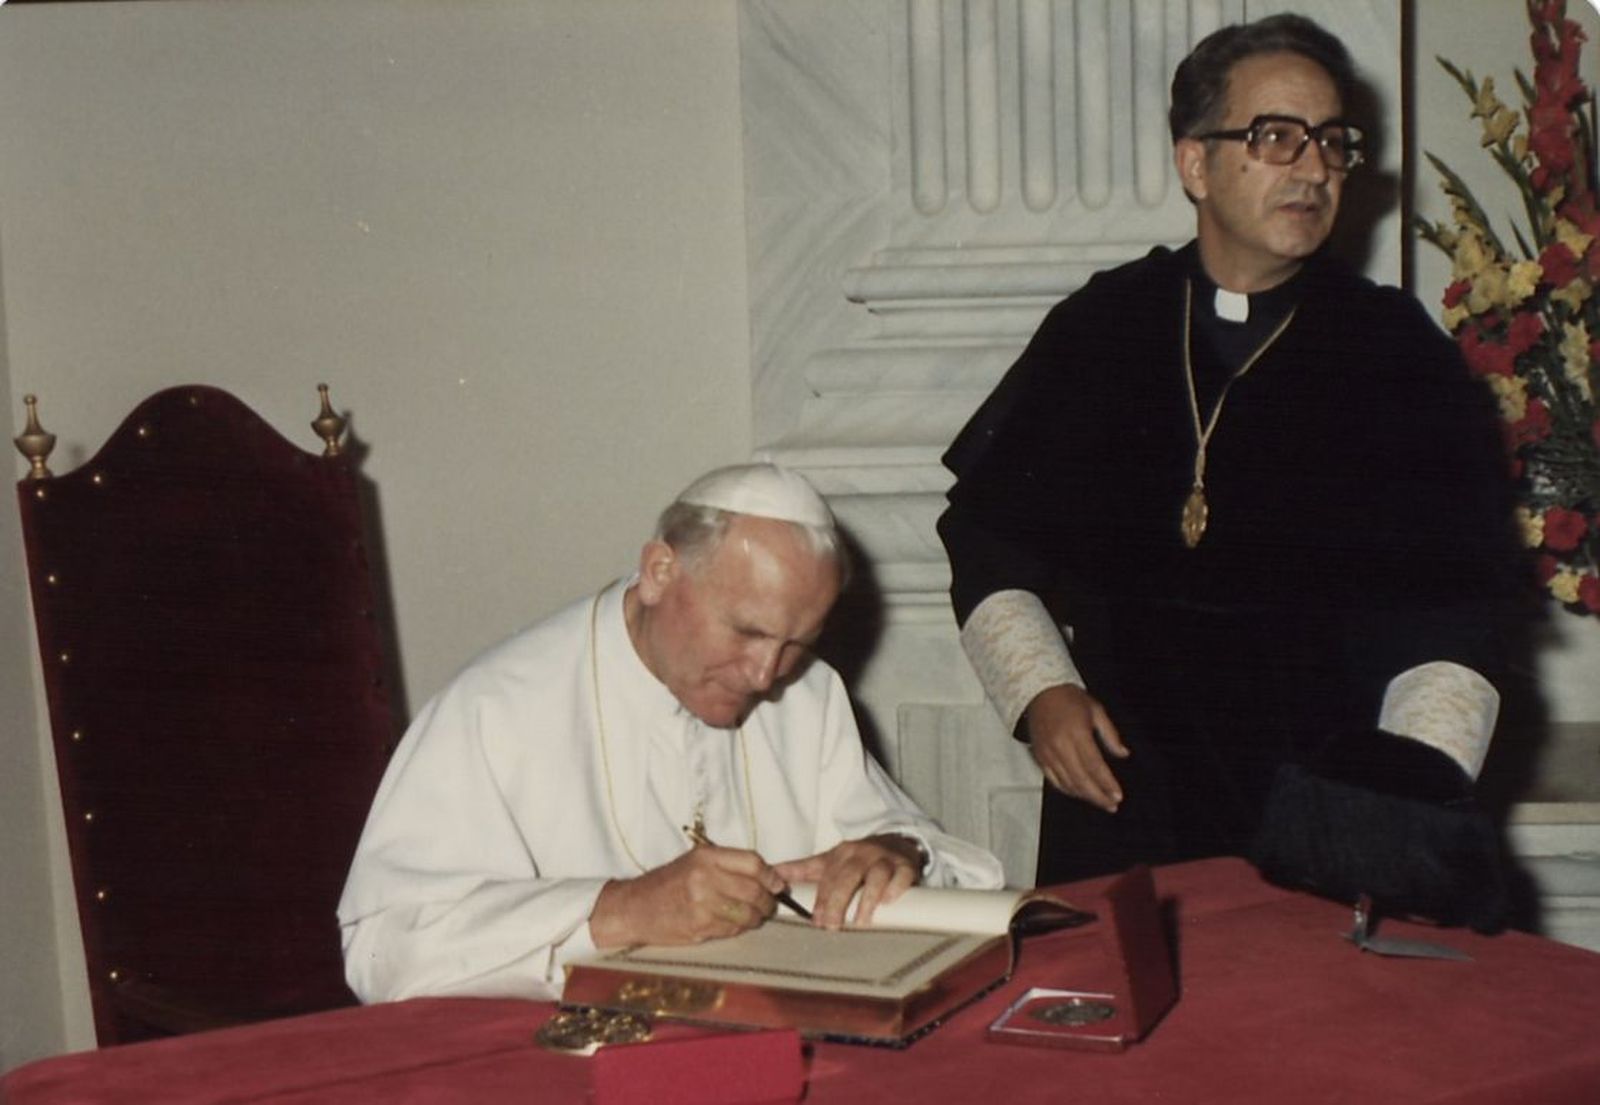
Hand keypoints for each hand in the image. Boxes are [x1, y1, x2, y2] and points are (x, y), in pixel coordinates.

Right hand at [589, 844, 785, 947]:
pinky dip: (739, 928)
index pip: (752, 863)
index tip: (777, 883)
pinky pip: (733, 929)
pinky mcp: (700, 927)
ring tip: (754, 916)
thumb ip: (728, 866)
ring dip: (757, 917)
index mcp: (706, 857)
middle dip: (768, 901)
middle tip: (769, 905)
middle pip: (754, 890)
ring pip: (748, 913)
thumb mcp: (695, 862)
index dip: (771, 875)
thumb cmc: (667, 883)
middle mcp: (705, 878)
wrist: (634, 908)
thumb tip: (769, 876)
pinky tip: (733, 924)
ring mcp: (702, 904)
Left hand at [773, 835, 923, 929]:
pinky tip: (888, 902)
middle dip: (838, 901)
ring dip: (867, 899)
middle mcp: (863, 854)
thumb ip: (801, 870)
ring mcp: (885, 859)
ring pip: (876, 876)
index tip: (816, 920)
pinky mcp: (906, 867)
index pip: (828, 876)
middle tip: (832, 925)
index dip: (821, 899)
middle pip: (849, 876)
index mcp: (842, 853)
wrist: (896, 843)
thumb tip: (773, 875)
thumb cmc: (859, 859)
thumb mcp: (829, 861)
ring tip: (860, 921)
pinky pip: (902, 876)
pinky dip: (895, 888)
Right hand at [1026, 684, 1128, 812]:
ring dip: (1084, 796)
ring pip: (1067, 783)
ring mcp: (1048, 753)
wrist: (1039, 691)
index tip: (1118, 795)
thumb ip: (1110, 734)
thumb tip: (1123, 753)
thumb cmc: (1068, 698)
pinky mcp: (1040, 757)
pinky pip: (1053, 780)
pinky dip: (1067, 790)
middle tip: (1112, 805)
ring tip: (1100, 802)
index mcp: (1076, 732)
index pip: (1094, 765)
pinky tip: (1079, 793)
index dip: (1107, 783)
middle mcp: (1060, 745)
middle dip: (1098, 796)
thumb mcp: (1096, 710)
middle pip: (1081, 779)